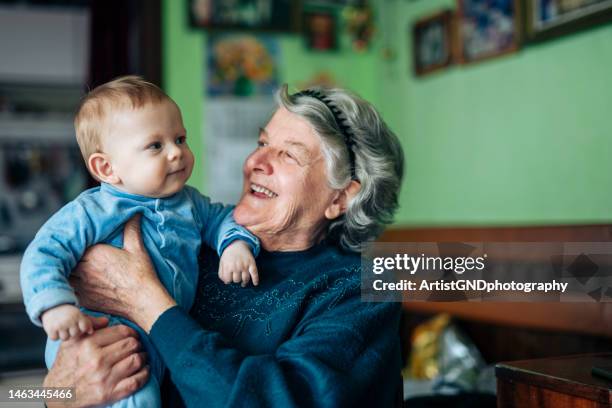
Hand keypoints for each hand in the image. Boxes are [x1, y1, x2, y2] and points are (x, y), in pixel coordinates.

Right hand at [41, 304, 92, 340]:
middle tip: (67, 327)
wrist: (52, 306)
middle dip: (71, 332)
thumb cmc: (68, 312)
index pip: (84, 328)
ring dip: (62, 335)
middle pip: (74, 335)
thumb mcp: (78, 314)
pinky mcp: (51, 328)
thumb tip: (91, 332)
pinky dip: (54, 336)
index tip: (77, 325)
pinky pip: (55, 338)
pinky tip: (54, 330)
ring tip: (61, 328)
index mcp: (78, 316)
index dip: (81, 329)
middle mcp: (70, 320)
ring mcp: (61, 325)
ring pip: (65, 338)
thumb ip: (86, 322)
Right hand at [43, 316, 147, 407]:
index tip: (133, 336)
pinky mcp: (109, 393)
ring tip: (141, 357)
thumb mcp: (70, 342)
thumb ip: (87, 327)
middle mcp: (96, 361)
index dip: (132, 333)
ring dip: (143, 358)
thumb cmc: (66, 365)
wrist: (57, 394)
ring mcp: (104, 378)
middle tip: (136, 347)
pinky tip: (143, 370)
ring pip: (136, 360)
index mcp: (88, 345)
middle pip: (132, 345)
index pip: (122, 332)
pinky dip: (144, 374)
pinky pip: (136, 381)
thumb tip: (106, 320)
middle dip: (137, 345)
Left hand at [70, 214, 176, 332]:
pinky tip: (71, 284)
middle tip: (65, 253)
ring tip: (65, 267)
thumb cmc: (142, 274)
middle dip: (65, 256)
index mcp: (94, 254)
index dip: (71, 243)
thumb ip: (131, 229)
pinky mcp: (84, 299)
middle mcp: (84, 270)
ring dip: (63, 271)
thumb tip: (134, 213)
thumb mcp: (137, 248)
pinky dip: (67, 287)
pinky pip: (68, 291)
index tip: (73, 240)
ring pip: (63, 275)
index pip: (73, 245)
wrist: (143, 301)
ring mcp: (83, 286)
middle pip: (64, 260)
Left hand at [218, 241, 258, 286]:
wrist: (237, 245)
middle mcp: (237, 266)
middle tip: (236, 278)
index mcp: (228, 266)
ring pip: (245, 279)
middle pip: (237, 280)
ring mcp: (245, 265)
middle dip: (236, 280)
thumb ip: (221, 273)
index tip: (229, 279)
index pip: (228, 280)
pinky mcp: (252, 263)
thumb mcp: (222, 262)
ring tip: (243, 283)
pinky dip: (255, 279)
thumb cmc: (229, 255)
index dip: (228, 281)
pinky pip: (254, 273)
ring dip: (244, 282)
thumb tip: (225, 282)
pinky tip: (255, 283)